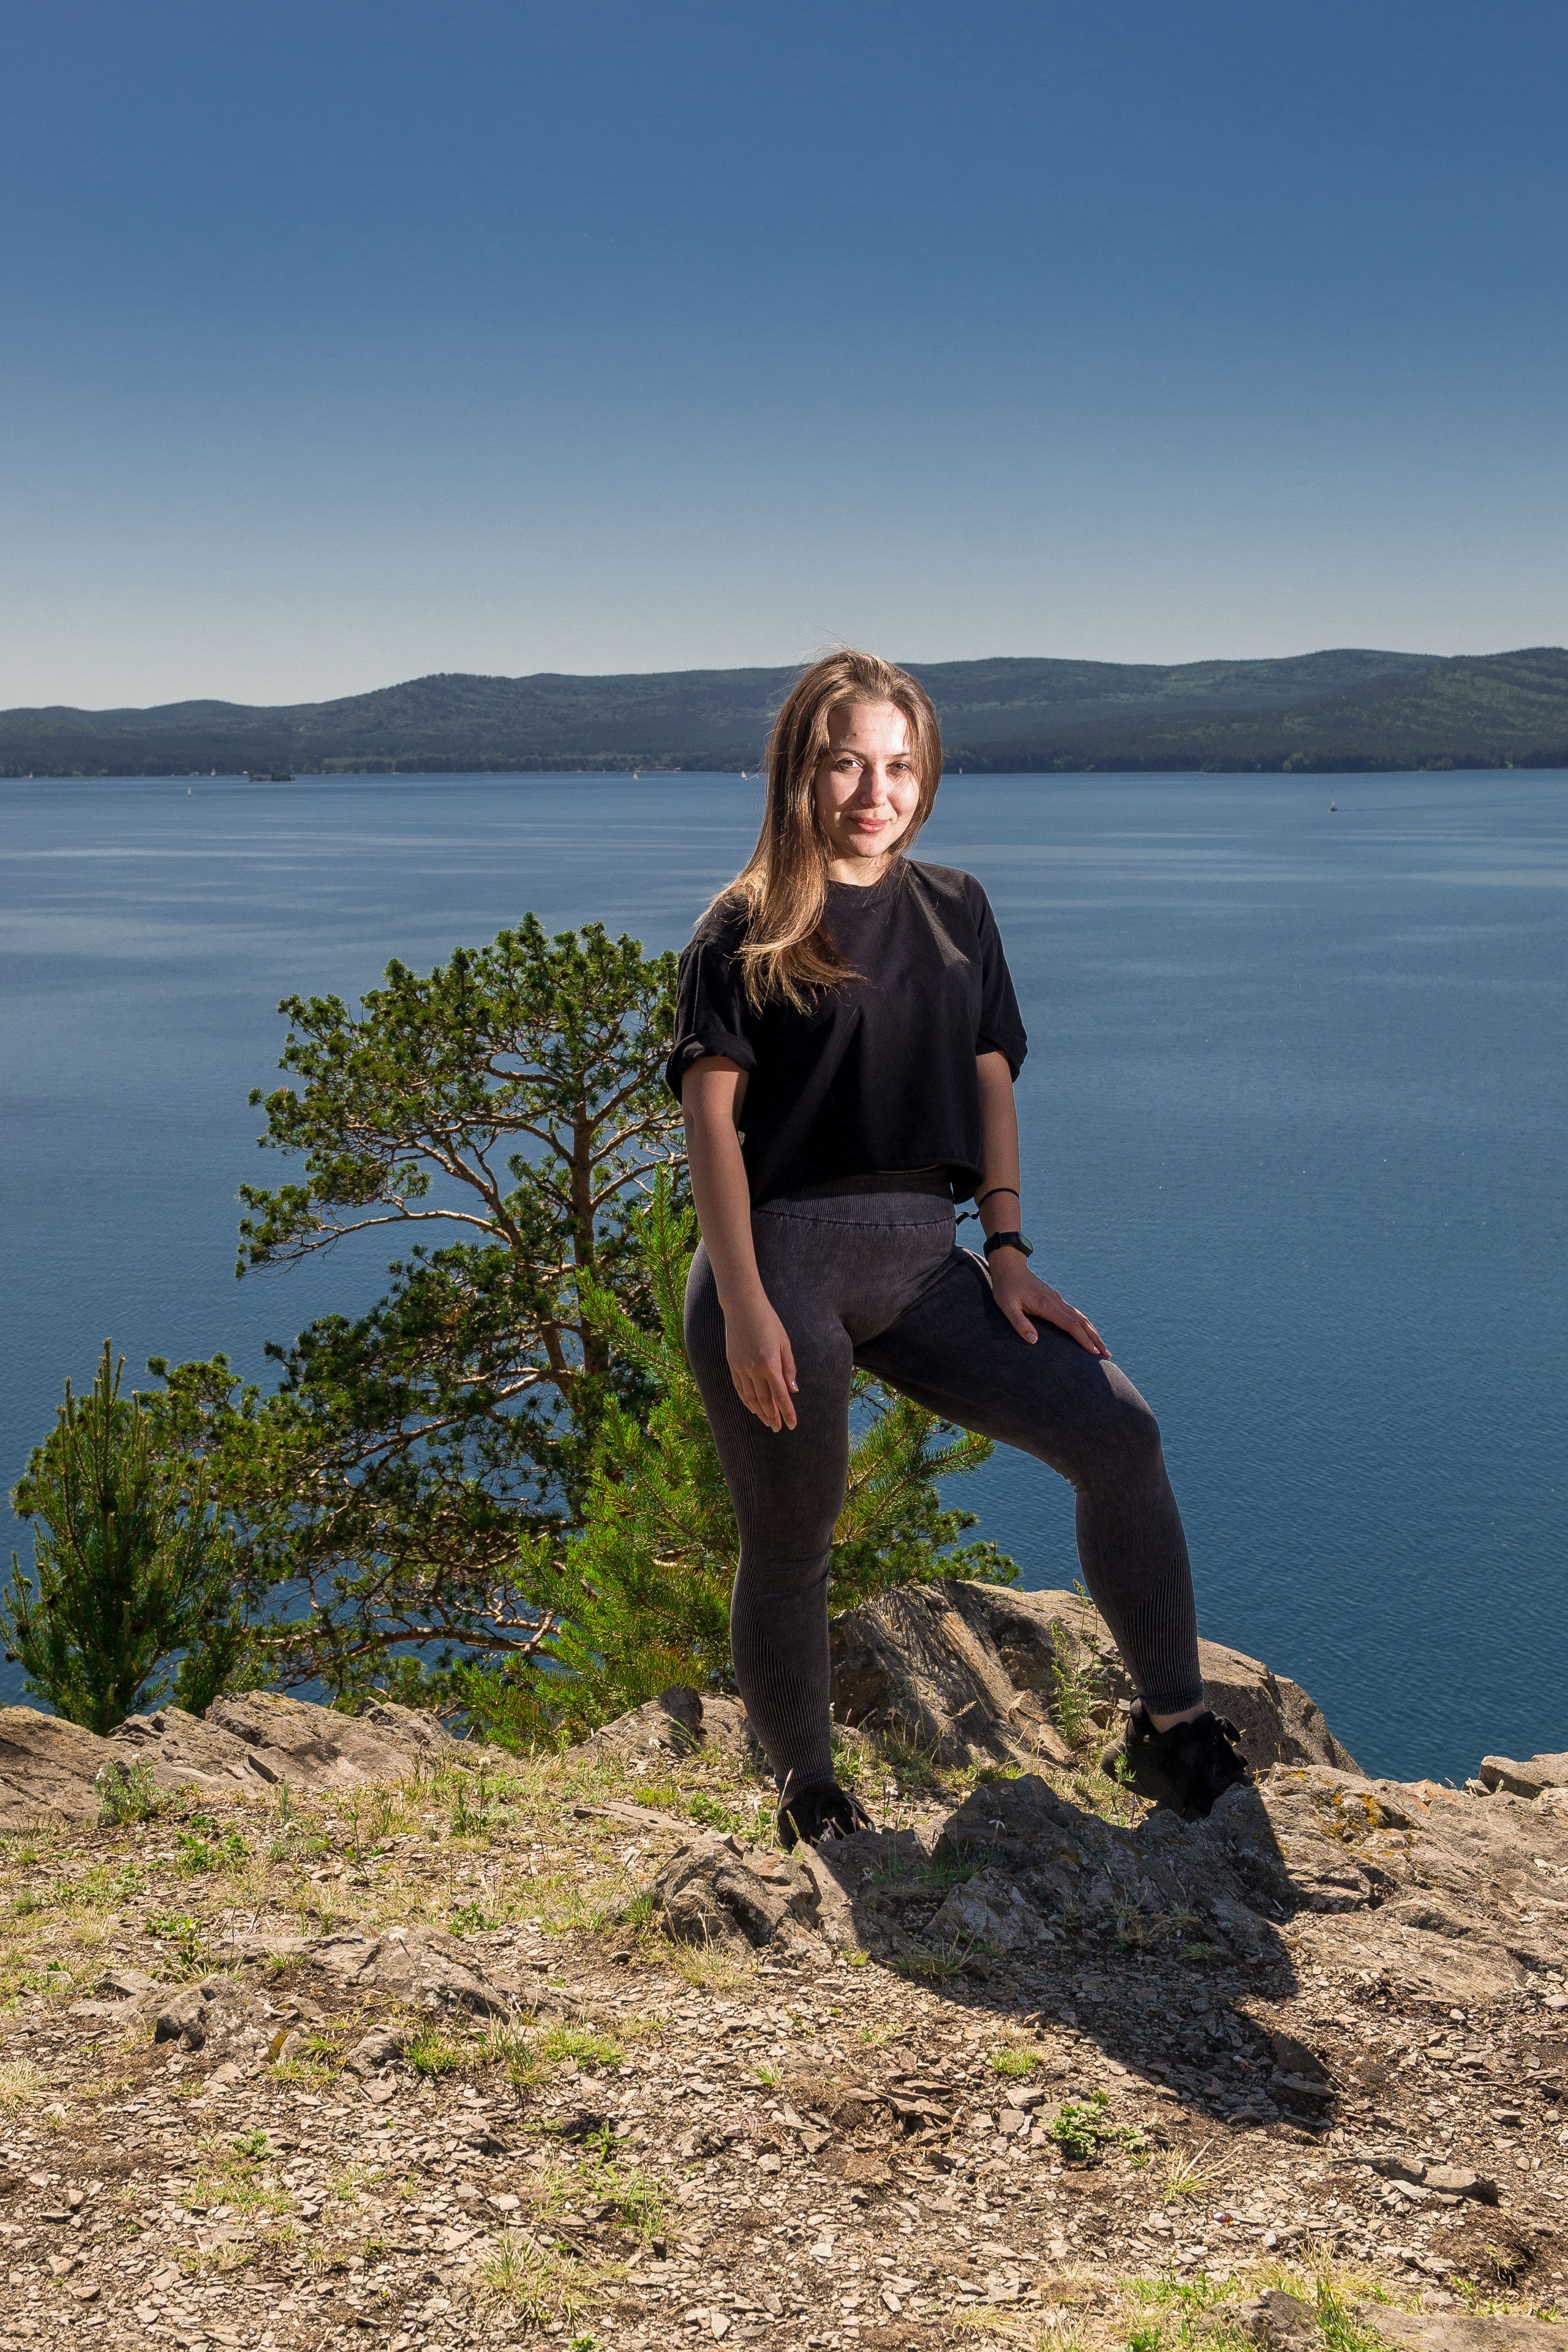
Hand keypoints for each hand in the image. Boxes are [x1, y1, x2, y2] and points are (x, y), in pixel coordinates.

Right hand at [722, 1291, 798, 1429]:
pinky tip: (751, 1407)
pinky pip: (739, 1388)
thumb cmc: (768, 1321)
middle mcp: (754, 1370)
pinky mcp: (732, 1364)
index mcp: (770, 1364)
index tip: (792, 1424)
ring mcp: (741, 1368)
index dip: (787, 1412)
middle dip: (773, 1416)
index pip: (781, 1396)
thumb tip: (793, 1390)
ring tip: (767, 1422)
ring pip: (751, 1397)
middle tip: (778, 1428)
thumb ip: (789, 1368)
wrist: (742, 1307)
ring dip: (760, 1412)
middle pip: (765, 1400)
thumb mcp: (785, 1343)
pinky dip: (746, 1400)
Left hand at [988, 1249, 1108, 1356]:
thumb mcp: (1007, 1306)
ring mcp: (1057, 1300)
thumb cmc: (1006, 1288)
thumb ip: (1020, 1323)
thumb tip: (1034, 1341)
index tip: (1093, 1352)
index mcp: (1047, 1305)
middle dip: (1095, 1339)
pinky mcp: (1055, 1299)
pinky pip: (1075, 1313)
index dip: (1083, 1339)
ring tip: (1101, 1347)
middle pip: (1081, 1322)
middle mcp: (1056, 1302)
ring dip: (1093, 1332)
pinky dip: (1085, 1324)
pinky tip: (1087, 1331)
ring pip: (1081, 1317)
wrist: (1009, 1267)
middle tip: (1107, 1355)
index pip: (1071, 1325)